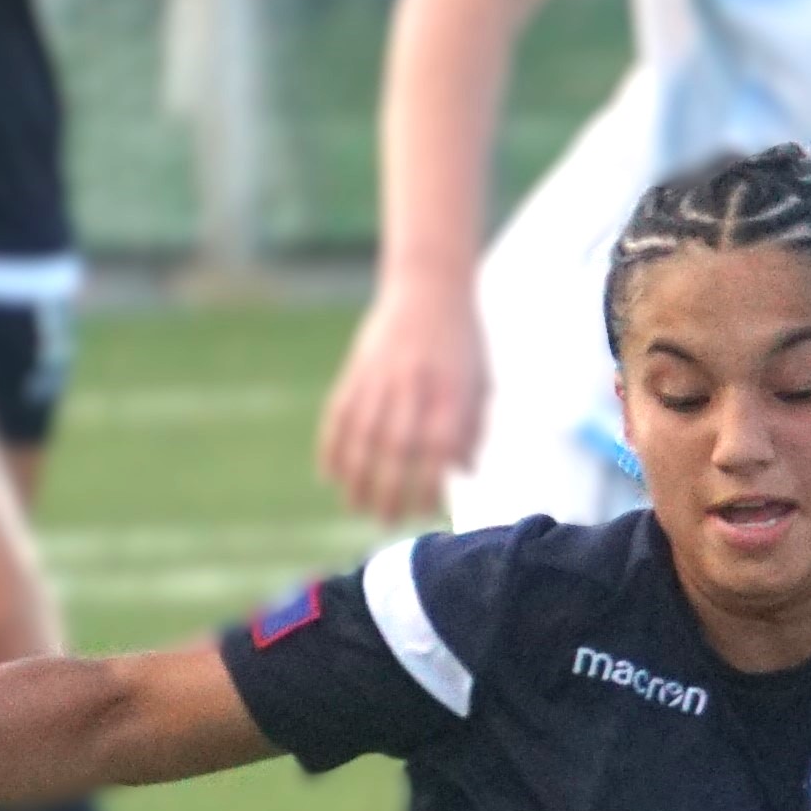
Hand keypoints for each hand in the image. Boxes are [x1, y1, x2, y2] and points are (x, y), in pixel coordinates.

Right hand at [318, 281, 492, 521]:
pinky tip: (329, 474)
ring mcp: (382, 377)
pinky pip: (339, 413)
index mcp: (451, 391)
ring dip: (356, 477)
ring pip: (363, 436)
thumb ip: (473, 426)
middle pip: (397, 449)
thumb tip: (465, 471)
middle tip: (386, 524)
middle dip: (389, 491)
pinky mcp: (358, 369)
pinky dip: (332, 446)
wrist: (428, 286)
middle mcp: (415, 386)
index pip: (438, 448)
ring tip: (355, 507)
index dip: (431, 483)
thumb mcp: (480, 381)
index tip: (428, 509)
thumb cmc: (462, 341)